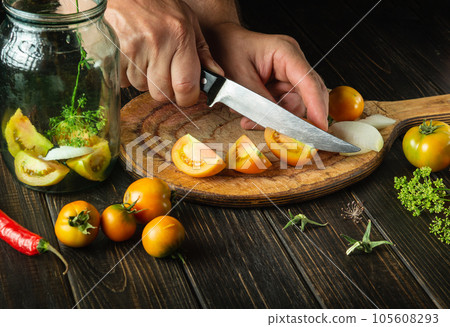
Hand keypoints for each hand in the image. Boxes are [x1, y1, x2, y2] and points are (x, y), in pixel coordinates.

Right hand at [105, 0, 222, 106]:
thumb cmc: (158, 3)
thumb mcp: (187, 21)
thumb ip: (202, 51)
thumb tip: (216, 75)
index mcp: (179, 37)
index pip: (185, 86)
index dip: (187, 98)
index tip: (186, 95)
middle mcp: (157, 44)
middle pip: (162, 93)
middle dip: (165, 91)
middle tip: (165, 74)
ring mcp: (133, 49)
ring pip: (142, 87)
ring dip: (145, 80)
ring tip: (146, 58)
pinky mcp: (113, 52)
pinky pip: (123, 80)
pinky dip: (127, 75)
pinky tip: (131, 57)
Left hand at [205, 23, 328, 130]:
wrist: (218, 41)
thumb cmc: (227, 50)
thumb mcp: (239, 78)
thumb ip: (259, 101)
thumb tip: (276, 123)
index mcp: (285, 52)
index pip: (309, 82)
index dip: (317, 108)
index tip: (319, 128)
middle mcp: (293, 62)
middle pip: (307, 96)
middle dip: (291, 117)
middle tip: (276, 132)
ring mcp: (289, 73)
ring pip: (294, 105)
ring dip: (274, 118)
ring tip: (248, 118)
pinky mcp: (282, 83)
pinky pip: (283, 105)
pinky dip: (269, 115)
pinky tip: (251, 115)